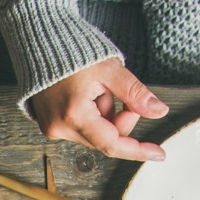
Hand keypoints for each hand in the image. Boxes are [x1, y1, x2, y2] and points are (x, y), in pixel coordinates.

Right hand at [27, 60, 169, 161]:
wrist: (41, 45)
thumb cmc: (73, 53)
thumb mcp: (110, 70)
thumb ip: (135, 94)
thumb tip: (159, 111)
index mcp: (74, 114)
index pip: (112, 143)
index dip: (137, 149)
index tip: (158, 153)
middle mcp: (60, 127)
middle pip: (104, 139)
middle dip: (119, 120)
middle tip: (120, 95)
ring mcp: (52, 128)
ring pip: (94, 135)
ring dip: (104, 116)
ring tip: (95, 89)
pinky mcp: (50, 126)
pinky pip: (81, 130)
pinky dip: (91, 116)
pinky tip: (86, 96)